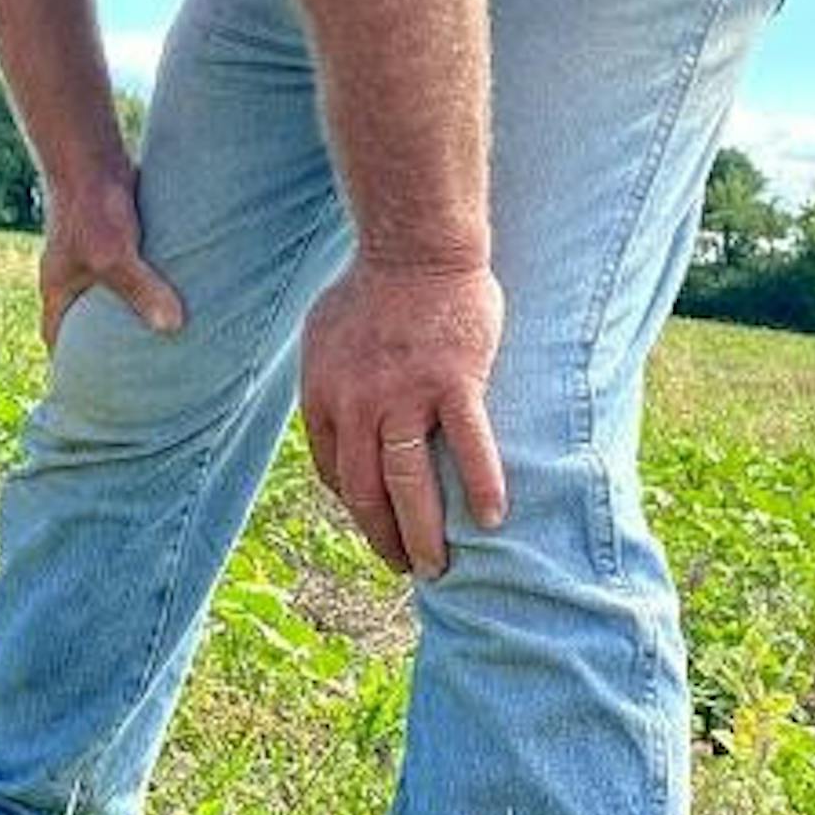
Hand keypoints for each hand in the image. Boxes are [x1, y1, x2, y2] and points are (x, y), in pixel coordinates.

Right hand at [38, 166, 185, 351]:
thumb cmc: (92, 207)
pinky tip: (169, 292)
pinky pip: (129, 269)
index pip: (56, 336)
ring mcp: (91, 255)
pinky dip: (144, 283)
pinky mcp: (114, 237)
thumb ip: (141, 290)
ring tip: (156, 335)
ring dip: (127, 310)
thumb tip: (172, 327)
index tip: (87, 386)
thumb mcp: (115, 256)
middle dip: (102, 341)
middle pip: (83, 318)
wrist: (92, 156)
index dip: (68, 362)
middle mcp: (71, 275)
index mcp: (59, 289)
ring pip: (107, 294)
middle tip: (131, 368)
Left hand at [300, 257, 505, 576]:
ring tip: (436, 566)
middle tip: (403, 567)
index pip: (334, 472)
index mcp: (324, 396)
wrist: (414, 247)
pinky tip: (491, 519)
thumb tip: (334, 420)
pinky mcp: (453, 384)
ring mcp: (405, 396)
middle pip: (367, 492)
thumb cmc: (370, 287)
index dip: (356, 507)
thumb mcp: (323, 337)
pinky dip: (482, 486)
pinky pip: (470, 447)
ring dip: (423, 533)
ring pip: (410, 484)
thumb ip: (329, 384)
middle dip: (384, 538)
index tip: (376, 524)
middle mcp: (357, 404)